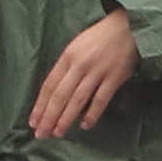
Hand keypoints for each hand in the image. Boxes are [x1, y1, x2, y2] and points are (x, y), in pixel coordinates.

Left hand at [28, 5, 138, 139]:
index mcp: (67, 57)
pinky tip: (85, 125)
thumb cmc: (99, 38)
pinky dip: (92, 113)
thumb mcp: (75, 47)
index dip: (40, 105)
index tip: (33, 121)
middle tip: (41, 134)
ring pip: (77, 99)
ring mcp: (98, 71)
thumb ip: (65, 68)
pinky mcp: (115, 77)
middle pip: (60, 95)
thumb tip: (54, 93)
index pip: (49, 86)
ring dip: (66, 118)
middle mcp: (79, 65)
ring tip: (58, 133)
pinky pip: (101, 99)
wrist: (128, 27)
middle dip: (49, 117)